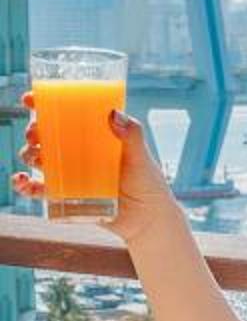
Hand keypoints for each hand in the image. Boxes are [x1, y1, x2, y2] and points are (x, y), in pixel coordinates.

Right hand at [13, 104, 174, 243]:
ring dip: (29, 154)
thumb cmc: (148, 184)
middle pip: (46, 135)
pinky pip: (38, 189)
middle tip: (35, 133)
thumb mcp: (141, 157)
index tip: (31, 99)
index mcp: (93, 135)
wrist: (148, 221)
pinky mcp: (65, 196)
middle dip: (34, 131)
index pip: (65, 114)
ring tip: (35, 156)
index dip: (44, 104)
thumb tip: (113, 114)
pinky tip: (23, 181)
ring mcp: (70, 173)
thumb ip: (132, 136)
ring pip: (38, 159)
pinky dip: (25, 185)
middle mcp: (77, 151)